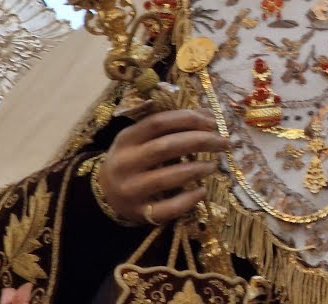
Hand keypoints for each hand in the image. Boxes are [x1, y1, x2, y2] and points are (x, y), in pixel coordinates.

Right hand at [100, 109, 228, 225]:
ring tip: (213, 165)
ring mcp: (131, 190)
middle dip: (200, 141)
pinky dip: (189, 200)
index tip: (213, 122)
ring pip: (168, 177)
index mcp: (126, 139)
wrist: (104, 195)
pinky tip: (202, 191)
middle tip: (223, 143)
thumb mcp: (142, 139)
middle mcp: (126, 163)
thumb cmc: (132, 160)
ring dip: (197, 169)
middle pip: (166, 146)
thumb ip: (171, 126)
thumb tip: (209, 115)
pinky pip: (169, 208)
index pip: (158, 122)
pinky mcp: (140, 213)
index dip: (188, 119)